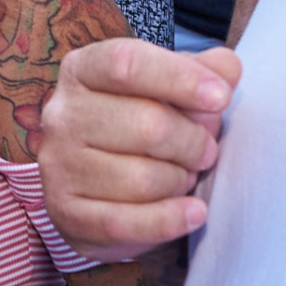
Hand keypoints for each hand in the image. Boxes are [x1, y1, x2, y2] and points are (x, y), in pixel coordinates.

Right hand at [41, 40, 239, 263]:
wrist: (100, 188)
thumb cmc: (141, 126)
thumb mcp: (171, 89)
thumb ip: (204, 72)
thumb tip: (227, 69)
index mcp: (83, 70)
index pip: (127, 63)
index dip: (179, 78)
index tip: (221, 97)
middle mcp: (62, 115)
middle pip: (146, 124)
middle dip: (193, 142)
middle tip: (207, 151)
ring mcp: (59, 166)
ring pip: (141, 178)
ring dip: (179, 181)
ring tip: (184, 177)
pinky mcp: (66, 213)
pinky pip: (128, 222)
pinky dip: (170, 220)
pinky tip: (193, 213)